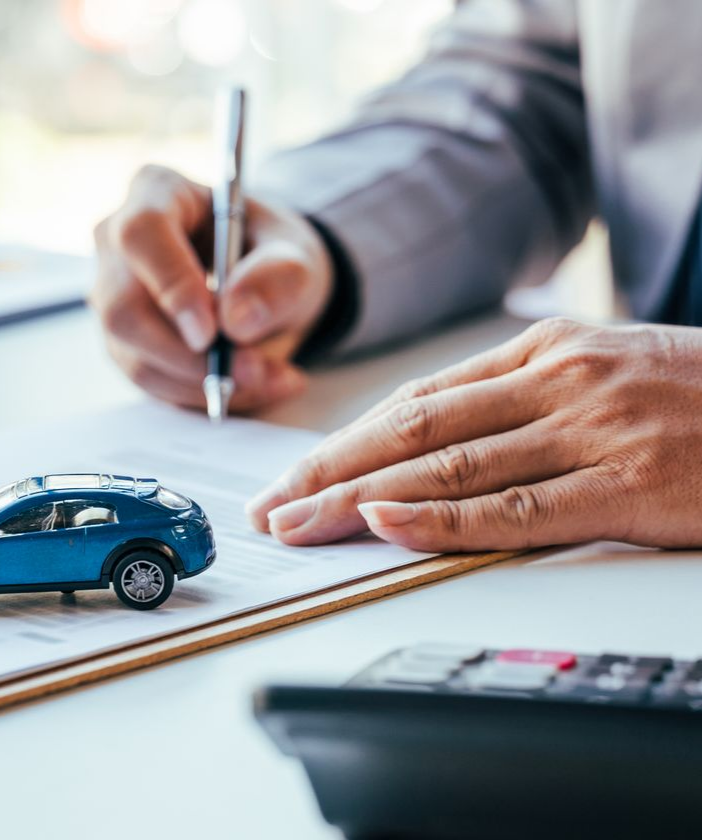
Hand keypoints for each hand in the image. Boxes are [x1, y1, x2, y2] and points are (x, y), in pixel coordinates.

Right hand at [90, 165, 332, 411]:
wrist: (265, 287)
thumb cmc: (272, 255)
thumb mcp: (296, 256)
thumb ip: (277, 278)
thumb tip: (235, 320)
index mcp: (156, 193)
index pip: (142, 234)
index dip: (171, 285)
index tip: (211, 331)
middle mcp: (117, 243)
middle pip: (123, 308)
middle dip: (189, 355)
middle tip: (251, 370)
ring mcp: (112, 296)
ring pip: (135, 356)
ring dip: (204, 382)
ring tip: (270, 378)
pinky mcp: (122, 343)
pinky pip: (151, 382)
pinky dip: (202, 395)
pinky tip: (248, 387)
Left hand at [246, 317, 701, 551]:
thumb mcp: (606, 373)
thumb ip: (523, 400)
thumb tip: (435, 442)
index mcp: (544, 351)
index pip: (415, 400)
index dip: (343, 441)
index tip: (291, 475)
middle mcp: (556, 381)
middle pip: (410, 429)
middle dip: (328, 472)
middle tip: (270, 508)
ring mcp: (591, 429)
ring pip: (446, 465)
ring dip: (359, 499)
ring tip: (300, 525)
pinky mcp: (629, 485)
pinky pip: (514, 507)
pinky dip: (440, 518)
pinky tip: (383, 525)